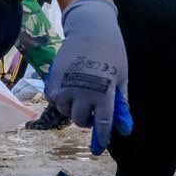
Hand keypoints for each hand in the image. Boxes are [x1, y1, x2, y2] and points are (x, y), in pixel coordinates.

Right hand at [45, 0, 131, 153]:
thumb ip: (119, 103)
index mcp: (104, 94)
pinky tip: (68, 87)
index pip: (103, 124)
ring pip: (65, 111)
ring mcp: (65, 87)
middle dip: (87, 119)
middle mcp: (83, 94)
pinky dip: (60, 98)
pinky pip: (54, 99)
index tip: (100, 146)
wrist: (90, 29)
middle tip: (91, 109)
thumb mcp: (121, 78)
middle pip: (81, 120)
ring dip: (72, 108)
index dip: (102, 137)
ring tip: (79, 94)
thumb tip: (123, 128)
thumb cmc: (112, 53)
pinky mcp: (52, 80)